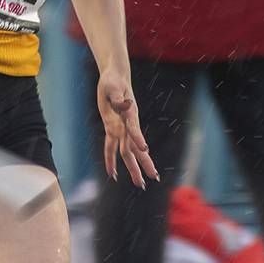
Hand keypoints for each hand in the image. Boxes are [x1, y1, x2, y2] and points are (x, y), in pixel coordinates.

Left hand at [98, 70, 156, 188]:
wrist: (115, 78)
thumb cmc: (113, 81)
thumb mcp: (113, 87)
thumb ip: (119, 99)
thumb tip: (125, 105)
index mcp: (129, 115)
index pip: (134, 129)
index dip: (138, 138)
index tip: (145, 149)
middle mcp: (127, 125)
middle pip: (135, 148)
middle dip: (143, 163)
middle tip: (153, 178)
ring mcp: (121, 129)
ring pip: (127, 152)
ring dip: (134, 168)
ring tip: (141, 184)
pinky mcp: (112, 129)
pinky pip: (110, 147)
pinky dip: (111, 160)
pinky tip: (112, 173)